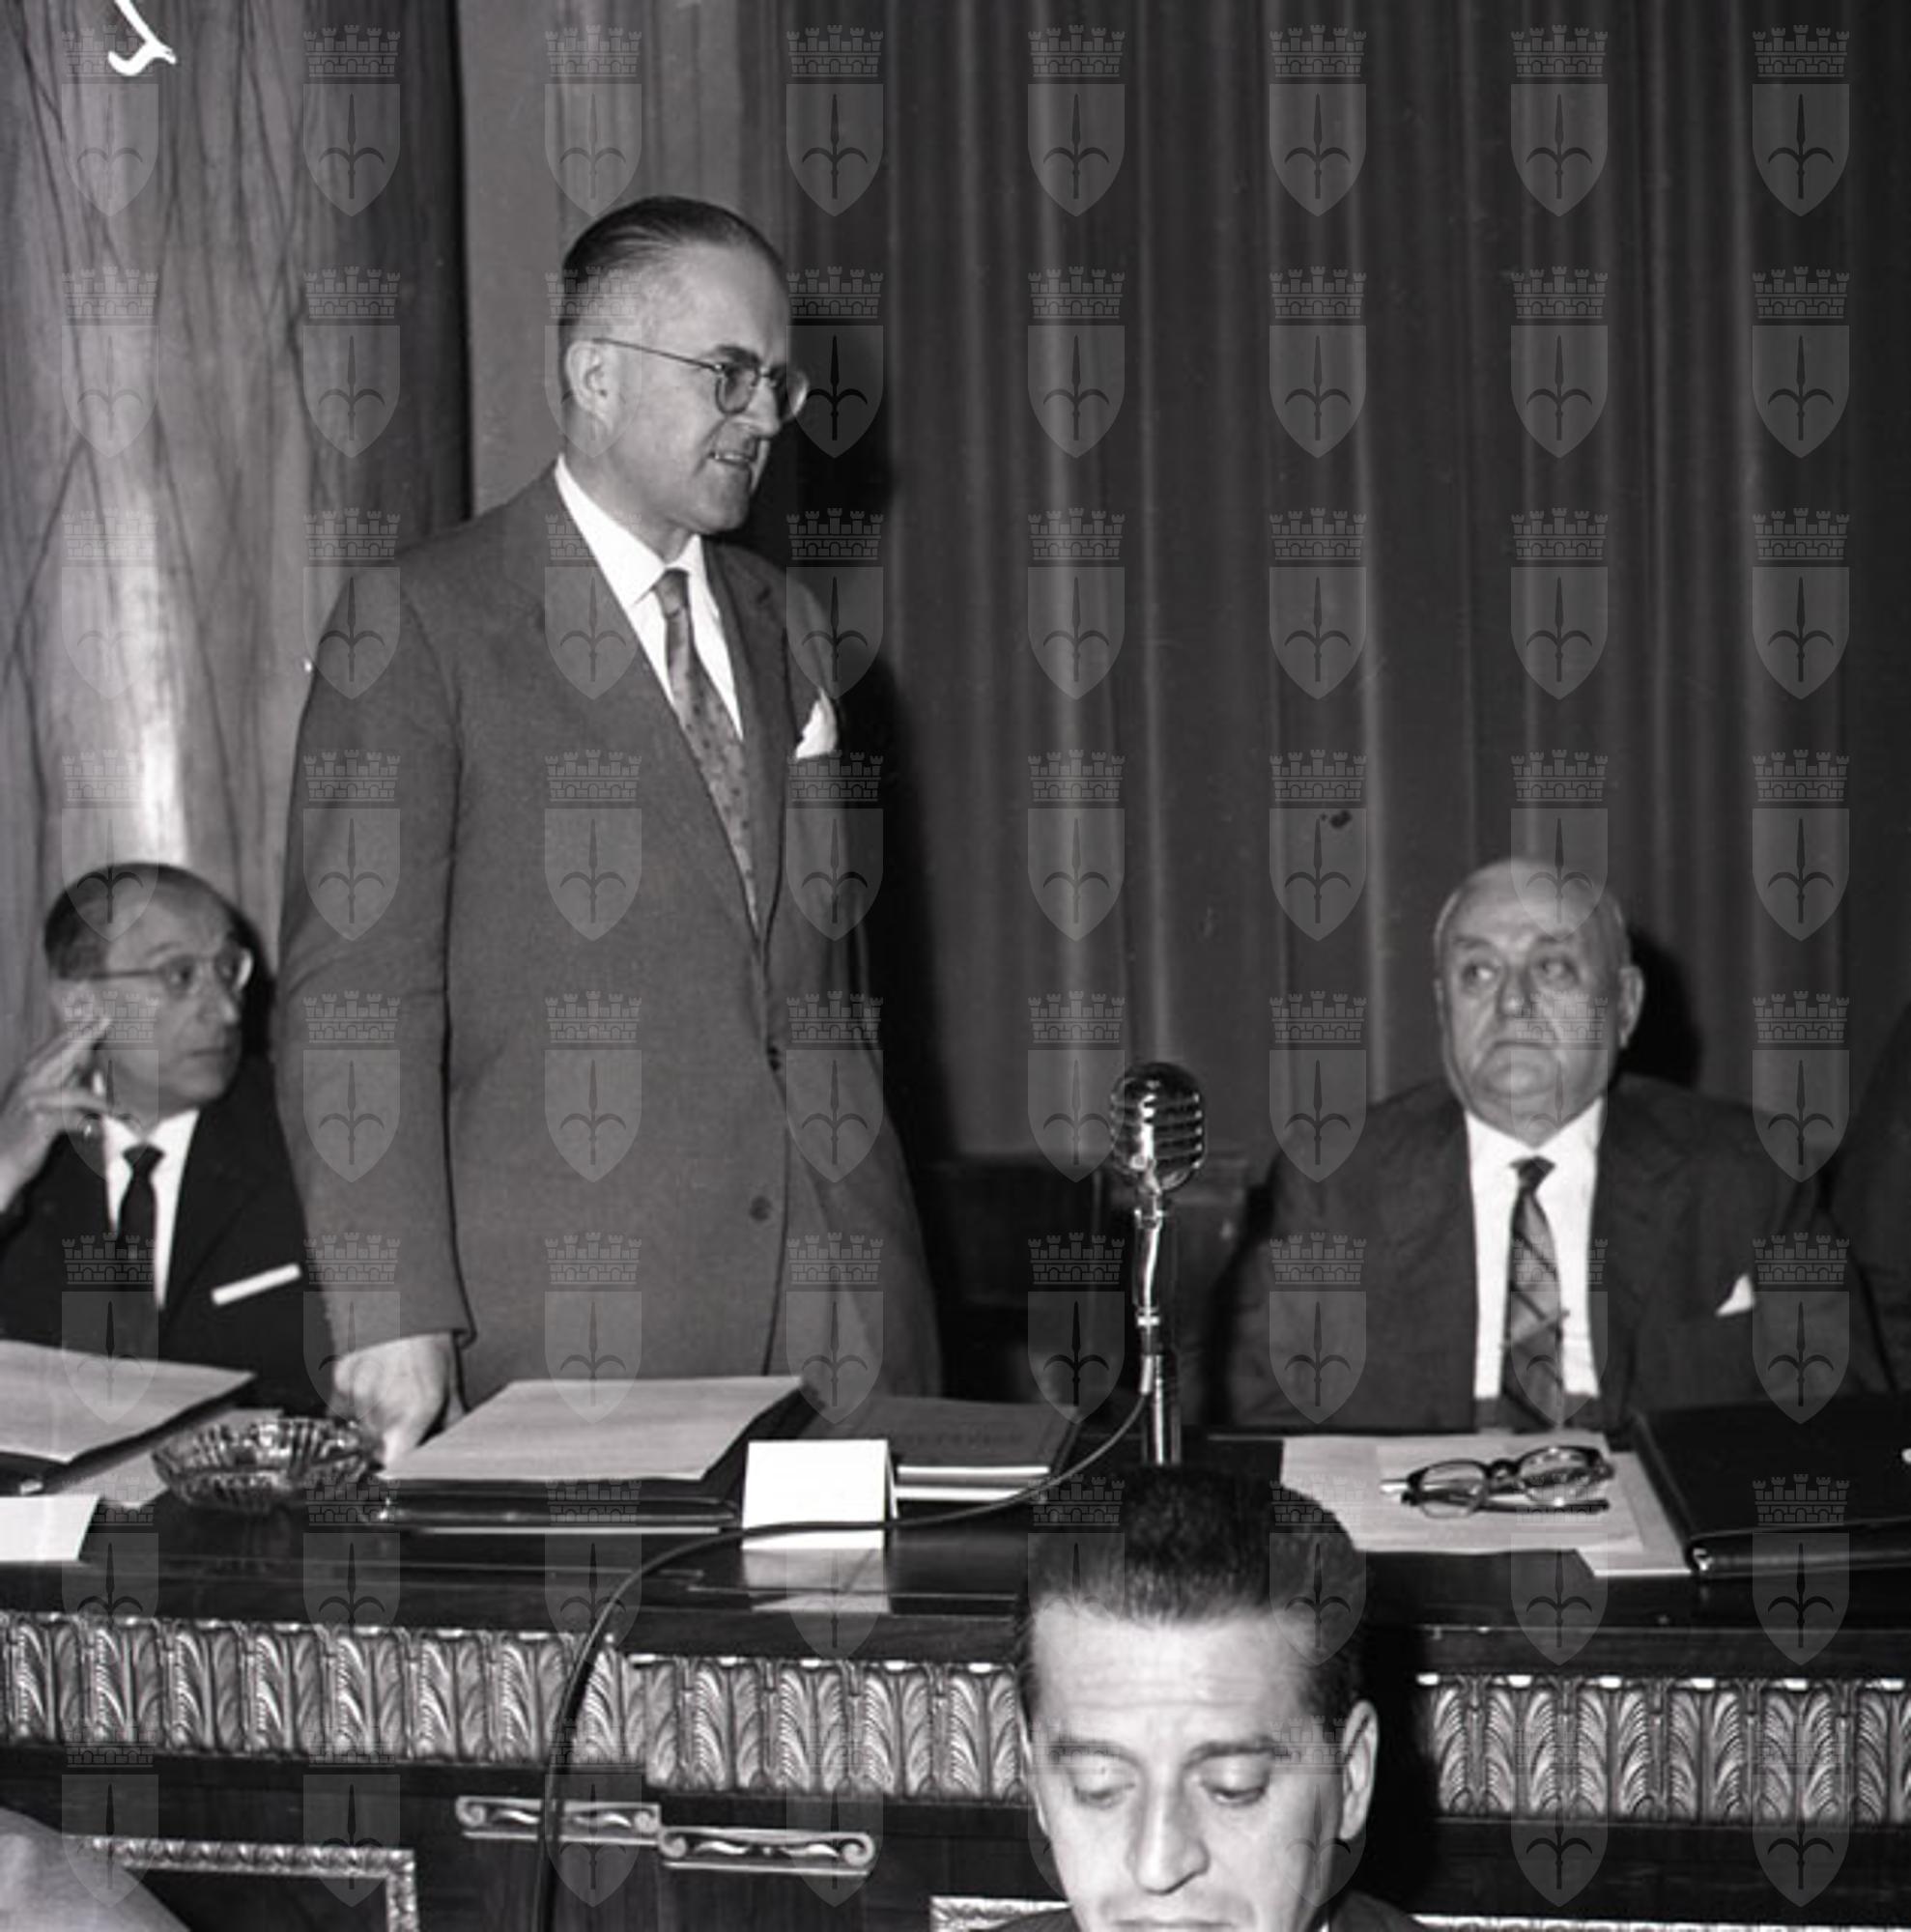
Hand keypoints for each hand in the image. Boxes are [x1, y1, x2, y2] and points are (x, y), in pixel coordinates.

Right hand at [0, 1009, 114, 1208]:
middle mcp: (29, 1083)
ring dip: (104, 1103)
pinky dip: (89, 1127)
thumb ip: (60, 1081)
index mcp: (29, 1076)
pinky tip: (99, 1133)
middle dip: (87, 1037)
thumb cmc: (23, 1132)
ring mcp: (34, 1101)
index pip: (56, 1048)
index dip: (77, 1032)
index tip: (98, 1017)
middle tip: (106, 1020)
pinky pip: (74, 1120)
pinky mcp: (40, 1122)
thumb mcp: (40, 1100)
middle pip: (63, 1055)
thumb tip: (85, 1061)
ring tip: (124, 1111)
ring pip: (77, 1093)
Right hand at [329, 1330, 463, 1464]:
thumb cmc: (429, 1337)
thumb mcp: (450, 1380)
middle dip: (389, 1441)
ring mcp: (357, 1397)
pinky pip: (341, 1410)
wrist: (400, 1302)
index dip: (399, 1468)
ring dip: (371, 1424)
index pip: (397, 1464)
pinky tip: (371, 1386)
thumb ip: (450, 1419)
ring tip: (389, 1395)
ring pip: (358, 1431)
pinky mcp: (339, 1383)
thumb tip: (452, 1441)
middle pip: (377, 1449)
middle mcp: (383, 1409)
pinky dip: (353, 1406)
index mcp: (415, 1412)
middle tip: (404, 1419)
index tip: (405, 1465)